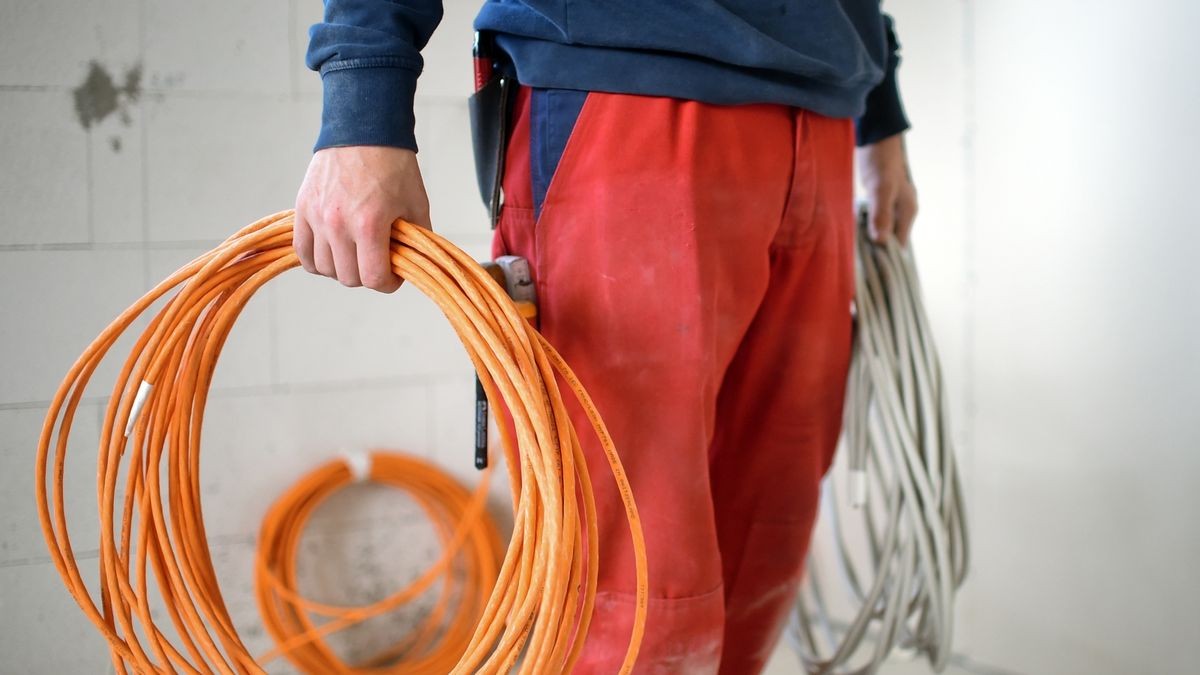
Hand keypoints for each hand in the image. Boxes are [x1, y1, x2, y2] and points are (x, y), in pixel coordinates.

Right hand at [294, 146, 431, 291]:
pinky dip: (316, 259)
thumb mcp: (416, 204)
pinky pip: (302, 251)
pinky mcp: (302, 208)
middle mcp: (338, 224)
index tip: (393, 276)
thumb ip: (414, 239)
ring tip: (355, 253)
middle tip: (376, 261)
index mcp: (370, 225)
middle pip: (348, 278)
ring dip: (342, 268)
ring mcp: (317, 216)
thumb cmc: (393, 165)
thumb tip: (409, 265)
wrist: (363, 130)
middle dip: (367, 275)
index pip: (374, 278)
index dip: (388, 283)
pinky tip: (331, 252)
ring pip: (324, 268)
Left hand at [856, 133, 917, 245]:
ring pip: (882, 230)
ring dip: (869, 236)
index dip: (886, 254)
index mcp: (908, 211)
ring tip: (852, 246)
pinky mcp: (881, 200)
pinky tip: (852, 228)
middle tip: (856, 256)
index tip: (869, 262)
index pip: (900, 243)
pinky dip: (865, 225)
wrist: (876, 139)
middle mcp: (903, 211)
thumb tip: (881, 241)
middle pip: (891, 238)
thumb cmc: (881, 162)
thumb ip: (882, 214)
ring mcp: (892, 206)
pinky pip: (875, 220)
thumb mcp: (880, 189)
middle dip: (876, 248)